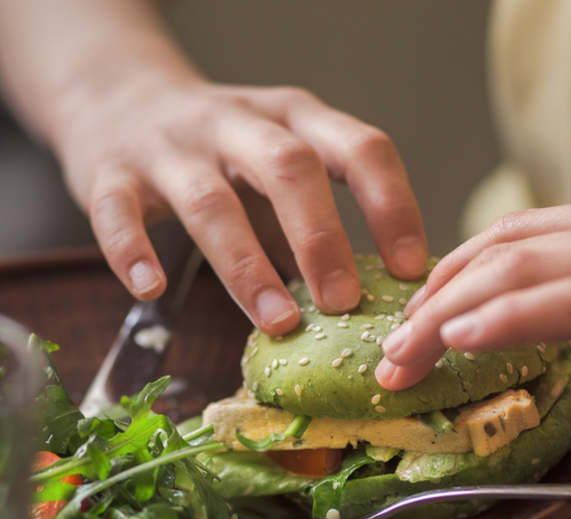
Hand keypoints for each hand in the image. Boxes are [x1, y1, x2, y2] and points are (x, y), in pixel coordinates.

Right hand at [0, 0, 426, 335]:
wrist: (118, 97)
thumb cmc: (220, 151)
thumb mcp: (276, 168)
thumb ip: (309, 224)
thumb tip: (361, 304)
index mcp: (294, 119)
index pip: (361, 149)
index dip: (392, 207)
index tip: (411, 270)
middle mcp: (237, 123)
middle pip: (290, 168)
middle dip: (323, 239)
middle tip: (345, 303)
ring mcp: (172, 144)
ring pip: (211, 201)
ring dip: (247, 266)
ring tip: (278, 321)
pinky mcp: (111, 171)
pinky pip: (119, 212)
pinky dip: (133, 252)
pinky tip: (153, 290)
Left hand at [376, 189, 570, 414]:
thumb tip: (568, 356)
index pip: (514, 237)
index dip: (456, 272)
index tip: (424, 312)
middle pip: (497, 250)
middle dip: (433, 296)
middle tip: (397, 342)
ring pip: (511, 269)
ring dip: (444, 314)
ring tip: (406, 355)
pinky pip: (556, 300)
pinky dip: (497, 318)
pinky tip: (456, 339)